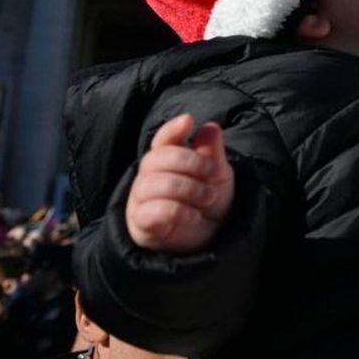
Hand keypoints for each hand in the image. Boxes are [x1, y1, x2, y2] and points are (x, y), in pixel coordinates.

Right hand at [126, 114, 234, 253]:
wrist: (209, 238)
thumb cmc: (209, 201)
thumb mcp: (218, 175)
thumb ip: (212, 152)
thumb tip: (209, 126)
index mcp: (167, 159)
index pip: (162, 140)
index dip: (172, 129)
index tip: (188, 120)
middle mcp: (149, 175)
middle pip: (157, 158)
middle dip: (191, 163)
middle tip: (214, 175)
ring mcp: (141, 198)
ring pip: (154, 184)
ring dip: (188, 189)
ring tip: (208, 198)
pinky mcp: (141, 222)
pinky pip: (151, 211)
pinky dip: (177, 211)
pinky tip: (194, 216)